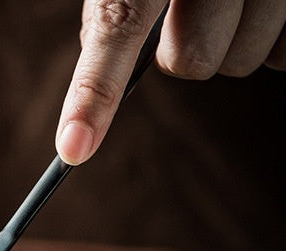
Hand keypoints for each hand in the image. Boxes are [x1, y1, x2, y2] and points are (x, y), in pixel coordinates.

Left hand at [55, 0, 285, 164]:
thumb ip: (117, 11)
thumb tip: (102, 85)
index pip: (118, 29)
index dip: (95, 94)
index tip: (74, 148)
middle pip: (191, 63)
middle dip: (185, 49)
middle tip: (194, 7)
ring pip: (242, 60)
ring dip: (235, 40)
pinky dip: (276, 38)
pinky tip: (268, 4)